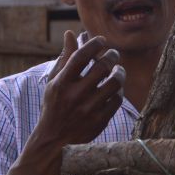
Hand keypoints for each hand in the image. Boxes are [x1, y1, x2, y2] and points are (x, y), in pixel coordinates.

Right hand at [35, 30, 125, 149]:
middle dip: (112, 56)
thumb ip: (64, 58)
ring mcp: (89, 109)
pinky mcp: (100, 120)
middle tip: (114, 54)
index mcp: (61, 83)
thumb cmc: (55, 105)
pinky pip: (118, 99)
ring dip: (120, 72)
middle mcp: (75, 95)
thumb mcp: (54, 82)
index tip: (102, 40)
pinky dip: (119, 91)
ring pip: (115, 82)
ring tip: (118, 70)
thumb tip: (70, 33)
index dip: (94, 44)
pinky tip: (116, 88)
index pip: (81, 56)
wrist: (55, 140)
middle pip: (102, 67)